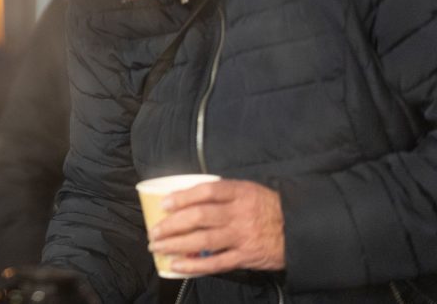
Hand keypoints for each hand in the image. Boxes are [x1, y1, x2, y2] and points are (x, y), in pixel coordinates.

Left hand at [147, 179, 284, 274]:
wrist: (301, 230)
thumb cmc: (269, 208)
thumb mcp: (249, 190)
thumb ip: (223, 193)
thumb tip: (188, 196)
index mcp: (240, 192)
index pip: (206, 191)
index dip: (183, 197)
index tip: (165, 204)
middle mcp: (239, 213)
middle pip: (199, 216)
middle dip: (172, 224)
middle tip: (154, 231)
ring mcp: (242, 236)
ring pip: (203, 239)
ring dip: (176, 244)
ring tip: (158, 247)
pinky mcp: (246, 257)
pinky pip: (216, 262)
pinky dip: (194, 265)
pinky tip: (177, 265)